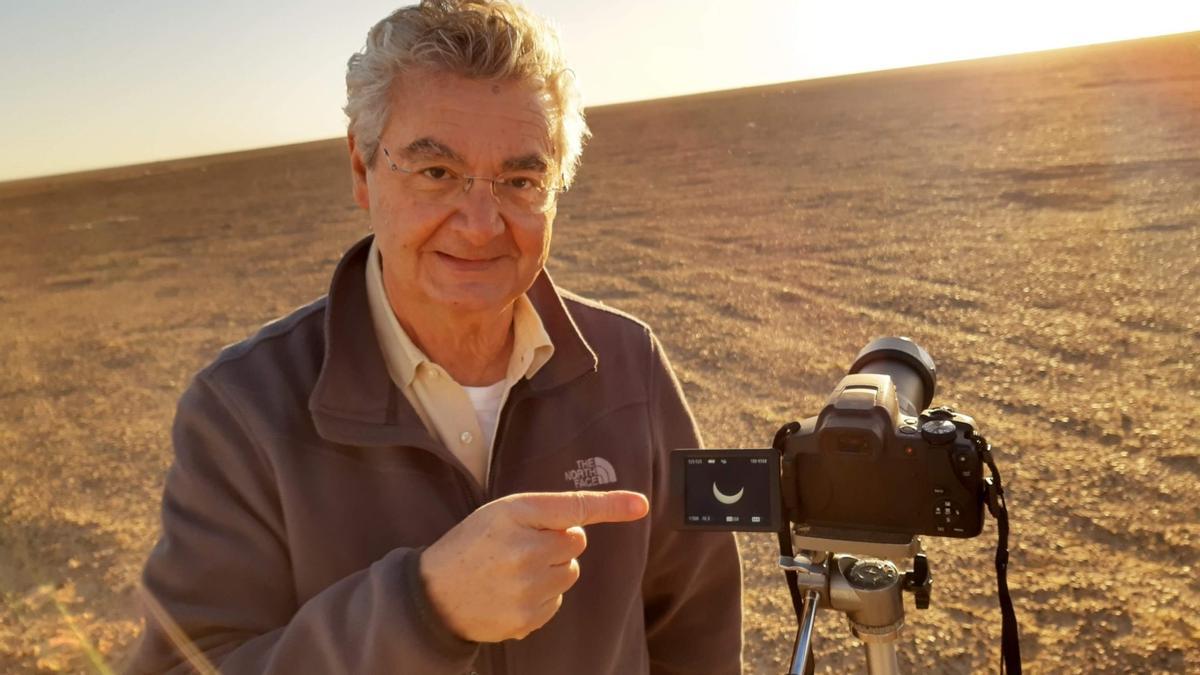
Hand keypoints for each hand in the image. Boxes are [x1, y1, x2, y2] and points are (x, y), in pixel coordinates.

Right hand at [418, 490, 648, 642]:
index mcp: (517, 514)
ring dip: (552, 570)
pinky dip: (542, 596)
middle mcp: (525, 550)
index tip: (641, 505)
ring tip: (515, 570)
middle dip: (558, 542)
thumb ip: (543, 513)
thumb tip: (585, 528)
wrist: (434, 595)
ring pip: (570, 573)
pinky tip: (512, 593)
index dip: (611, 505)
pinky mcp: (528, 617)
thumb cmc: (473, 545)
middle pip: (577, 542)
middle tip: (523, 546)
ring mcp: (527, 587)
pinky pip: (558, 601)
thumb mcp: (501, 514)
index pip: (574, 507)